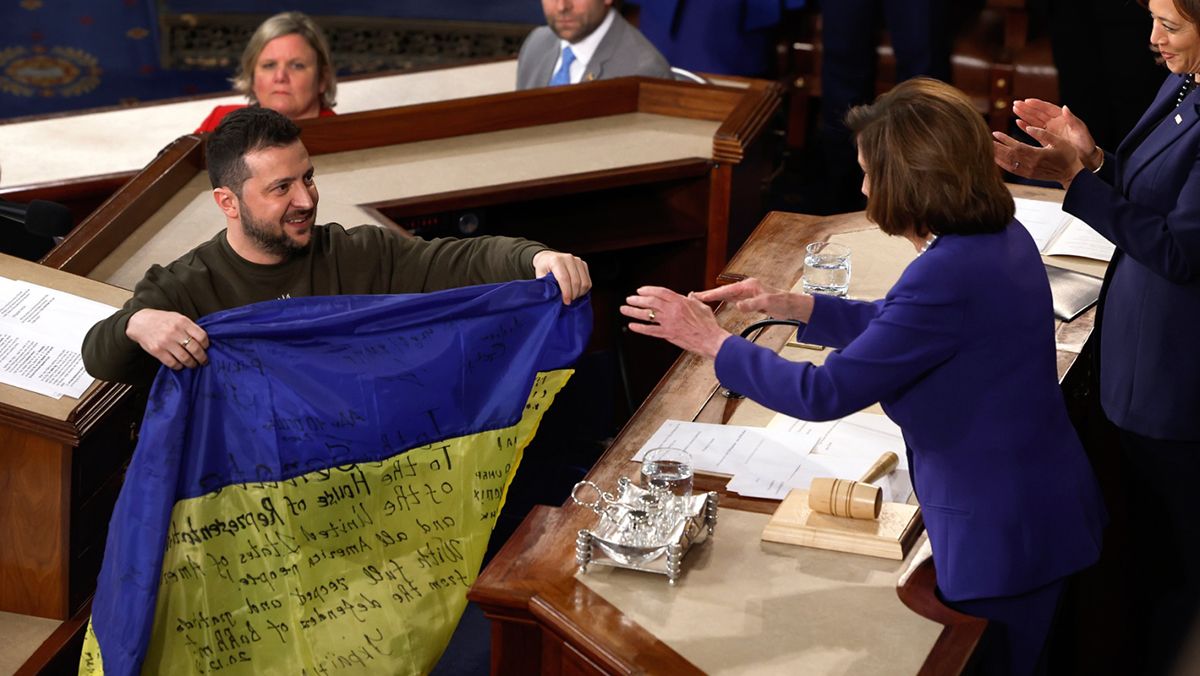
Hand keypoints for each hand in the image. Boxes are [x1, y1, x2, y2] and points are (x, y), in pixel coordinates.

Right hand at [125, 309, 208, 369]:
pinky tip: (180, 365)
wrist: (140, 322)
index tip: (206, 348)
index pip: (202, 336)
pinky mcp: (157, 351)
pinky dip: (179, 366)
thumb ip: (189, 327)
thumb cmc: (162, 320)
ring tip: (193, 364)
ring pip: (185, 358)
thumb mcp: (178, 317)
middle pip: (195, 349)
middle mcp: (175, 332)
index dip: (206, 345)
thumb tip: (203, 341)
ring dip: (192, 364)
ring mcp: (165, 342)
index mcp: (182, 322)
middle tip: (203, 361)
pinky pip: (173, 363)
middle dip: (202, 358)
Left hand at [532, 250, 590, 303]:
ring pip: (584, 282)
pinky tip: (577, 293)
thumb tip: (554, 298)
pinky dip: (584, 290)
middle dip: (573, 294)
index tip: (566, 302)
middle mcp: (568, 258)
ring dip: (579, 293)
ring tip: (572, 297)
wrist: (548, 258)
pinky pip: (588, 281)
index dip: (566, 292)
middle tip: (568, 302)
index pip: (564, 278)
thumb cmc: (543, 268)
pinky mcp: (583, 264)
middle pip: (575, 281)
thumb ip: (546, 286)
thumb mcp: (540, 276)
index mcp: (556, 260)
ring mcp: (577, 260)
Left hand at [620, 286, 730, 358]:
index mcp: (680, 302)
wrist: (710, 340)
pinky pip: (650, 331)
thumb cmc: (708, 324)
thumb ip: (693, 299)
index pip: (660, 292)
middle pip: (650, 302)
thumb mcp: (702, 306)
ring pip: (647, 315)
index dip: (648, 290)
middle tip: (629, 299)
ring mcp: (669, 323)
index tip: (640, 290)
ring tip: (624, 309)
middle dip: (637, 300)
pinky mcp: (668, 334)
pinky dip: (640, 328)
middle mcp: (672, 311)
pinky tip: (632, 326)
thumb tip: (690, 295)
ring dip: (633, 312)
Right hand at [692, 277, 813, 321]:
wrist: (793, 306)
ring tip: (702, 300)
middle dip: (709, 294)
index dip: (712, 294)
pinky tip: (719, 303)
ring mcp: (748, 293)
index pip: (726, 290)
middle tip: (694, 297)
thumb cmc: (783, 303)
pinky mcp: (751, 299)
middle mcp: (747, 287)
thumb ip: (752, 304)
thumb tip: (738, 306)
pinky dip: (724, 301)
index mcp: (749, 286)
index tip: (700, 296)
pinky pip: (734, 299)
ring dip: (715, 297)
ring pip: (728, 295)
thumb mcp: (767, 303)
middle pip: (724, 291)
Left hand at [993, 125, 1085, 187]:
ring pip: (1008, 164)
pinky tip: (995, 159)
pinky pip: (1011, 170)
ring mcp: (1028, 172)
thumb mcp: (1059, 142)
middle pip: (1008, 156)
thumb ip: (1043, 134)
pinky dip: (1002, 164)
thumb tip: (1029, 127)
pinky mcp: (1028, 175)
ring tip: (987, 148)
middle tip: (985, 140)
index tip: (995, 133)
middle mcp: (1031, 165)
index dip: (1005, 140)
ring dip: (997, 156)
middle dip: (996, 148)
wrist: (1071, 174)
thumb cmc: (1067, 155)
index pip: (1016, 147)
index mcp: (1038, 155)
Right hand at [1012, 99, 1096, 164]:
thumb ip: (1072, 119)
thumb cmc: (1085, 144)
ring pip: (1034, 121)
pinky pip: (1033, 132)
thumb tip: (1065, 107)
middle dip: (1027, 108)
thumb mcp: (1081, 131)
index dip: (1037, 104)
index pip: (1048, 108)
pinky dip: (1026, 127)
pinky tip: (1018, 122)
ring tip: (1014, 109)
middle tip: (1015, 103)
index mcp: (1063, 118)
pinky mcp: (1045, 139)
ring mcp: (1049, 131)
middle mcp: (1054, 123)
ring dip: (1024, 115)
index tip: (1027, 101)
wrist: (1085, 159)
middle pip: (1038, 113)